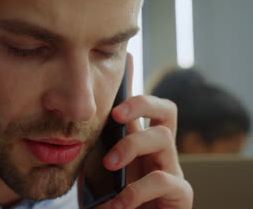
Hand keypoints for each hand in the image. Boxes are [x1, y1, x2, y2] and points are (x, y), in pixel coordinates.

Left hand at [96, 54, 192, 208]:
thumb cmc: (106, 201)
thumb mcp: (92, 168)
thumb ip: (91, 145)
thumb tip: (73, 115)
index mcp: (137, 142)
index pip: (142, 106)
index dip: (135, 83)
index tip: (125, 58)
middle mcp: (158, 151)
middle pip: (166, 109)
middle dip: (142, 102)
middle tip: (116, 113)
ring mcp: (171, 170)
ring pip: (164, 137)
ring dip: (132, 146)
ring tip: (108, 164)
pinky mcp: (179, 195)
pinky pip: (164, 180)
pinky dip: (135, 192)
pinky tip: (116, 204)